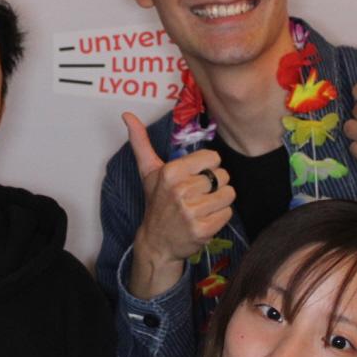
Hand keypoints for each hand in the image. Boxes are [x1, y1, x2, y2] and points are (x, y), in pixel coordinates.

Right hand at [122, 111, 233, 296]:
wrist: (157, 241)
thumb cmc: (157, 202)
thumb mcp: (148, 171)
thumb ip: (141, 142)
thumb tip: (127, 114)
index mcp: (170, 172)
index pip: (212, 158)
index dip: (207, 166)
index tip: (196, 176)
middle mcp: (181, 190)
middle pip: (222, 176)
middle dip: (215, 184)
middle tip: (199, 193)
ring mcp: (192, 211)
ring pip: (228, 194)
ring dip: (219, 201)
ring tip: (203, 205)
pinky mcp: (203, 229)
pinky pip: (227, 213)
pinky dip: (220, 216)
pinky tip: (205, 218)